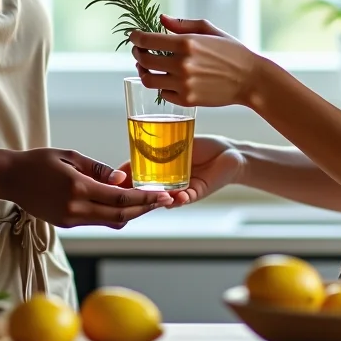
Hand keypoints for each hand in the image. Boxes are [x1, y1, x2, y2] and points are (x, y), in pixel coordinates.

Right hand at [0, 148, 172, 228]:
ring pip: (111, 221)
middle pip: (121, 215)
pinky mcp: (67, 224)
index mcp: (78, 188)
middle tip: (165, 200)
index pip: (120, 198)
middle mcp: (76, 208)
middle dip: (145, 209)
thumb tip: (120, 179)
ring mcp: (71, 219)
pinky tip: (123, 202)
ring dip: (132, 212)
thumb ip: (97, 169)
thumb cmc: (39, 162)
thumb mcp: (70, 156)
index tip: (163, 195)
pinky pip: (98, 221)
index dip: (145, 198)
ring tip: (148, 200)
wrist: (10, 179)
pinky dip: (114, 213)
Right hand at [119, 135, 244, 206]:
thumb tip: (136, 143)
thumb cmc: (202, 145)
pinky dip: (181, 199)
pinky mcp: (196, 193)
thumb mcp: (175, 141)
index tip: (111, 182)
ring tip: (157, 196)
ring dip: (159, 199)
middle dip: (136, 196)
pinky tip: (179, 197)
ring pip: (164, 199)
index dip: (123, 181)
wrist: (229, 152)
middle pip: (146, 193)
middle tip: (127, 194)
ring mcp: (179, 190)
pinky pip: (185, 199)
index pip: (135, 177)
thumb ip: (156, 146)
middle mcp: (166, 184)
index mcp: (158, 170)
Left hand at [129, 16, 263, 107]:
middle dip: (137, 53)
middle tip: (139, 50)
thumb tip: (160, 19)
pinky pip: (163, 94)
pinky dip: (161, 86)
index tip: (134, 36)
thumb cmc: (232, 51)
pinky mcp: (187, 101)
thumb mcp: (209, 30)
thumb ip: (182, 24)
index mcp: (187, 43)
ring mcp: (184, 85)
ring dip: (143, 71)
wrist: (250, 79)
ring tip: (146, 66)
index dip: (136, 37)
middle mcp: (182, 65)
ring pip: (148, 80)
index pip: (147, 40)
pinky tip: (167, 79)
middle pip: (143, 60)